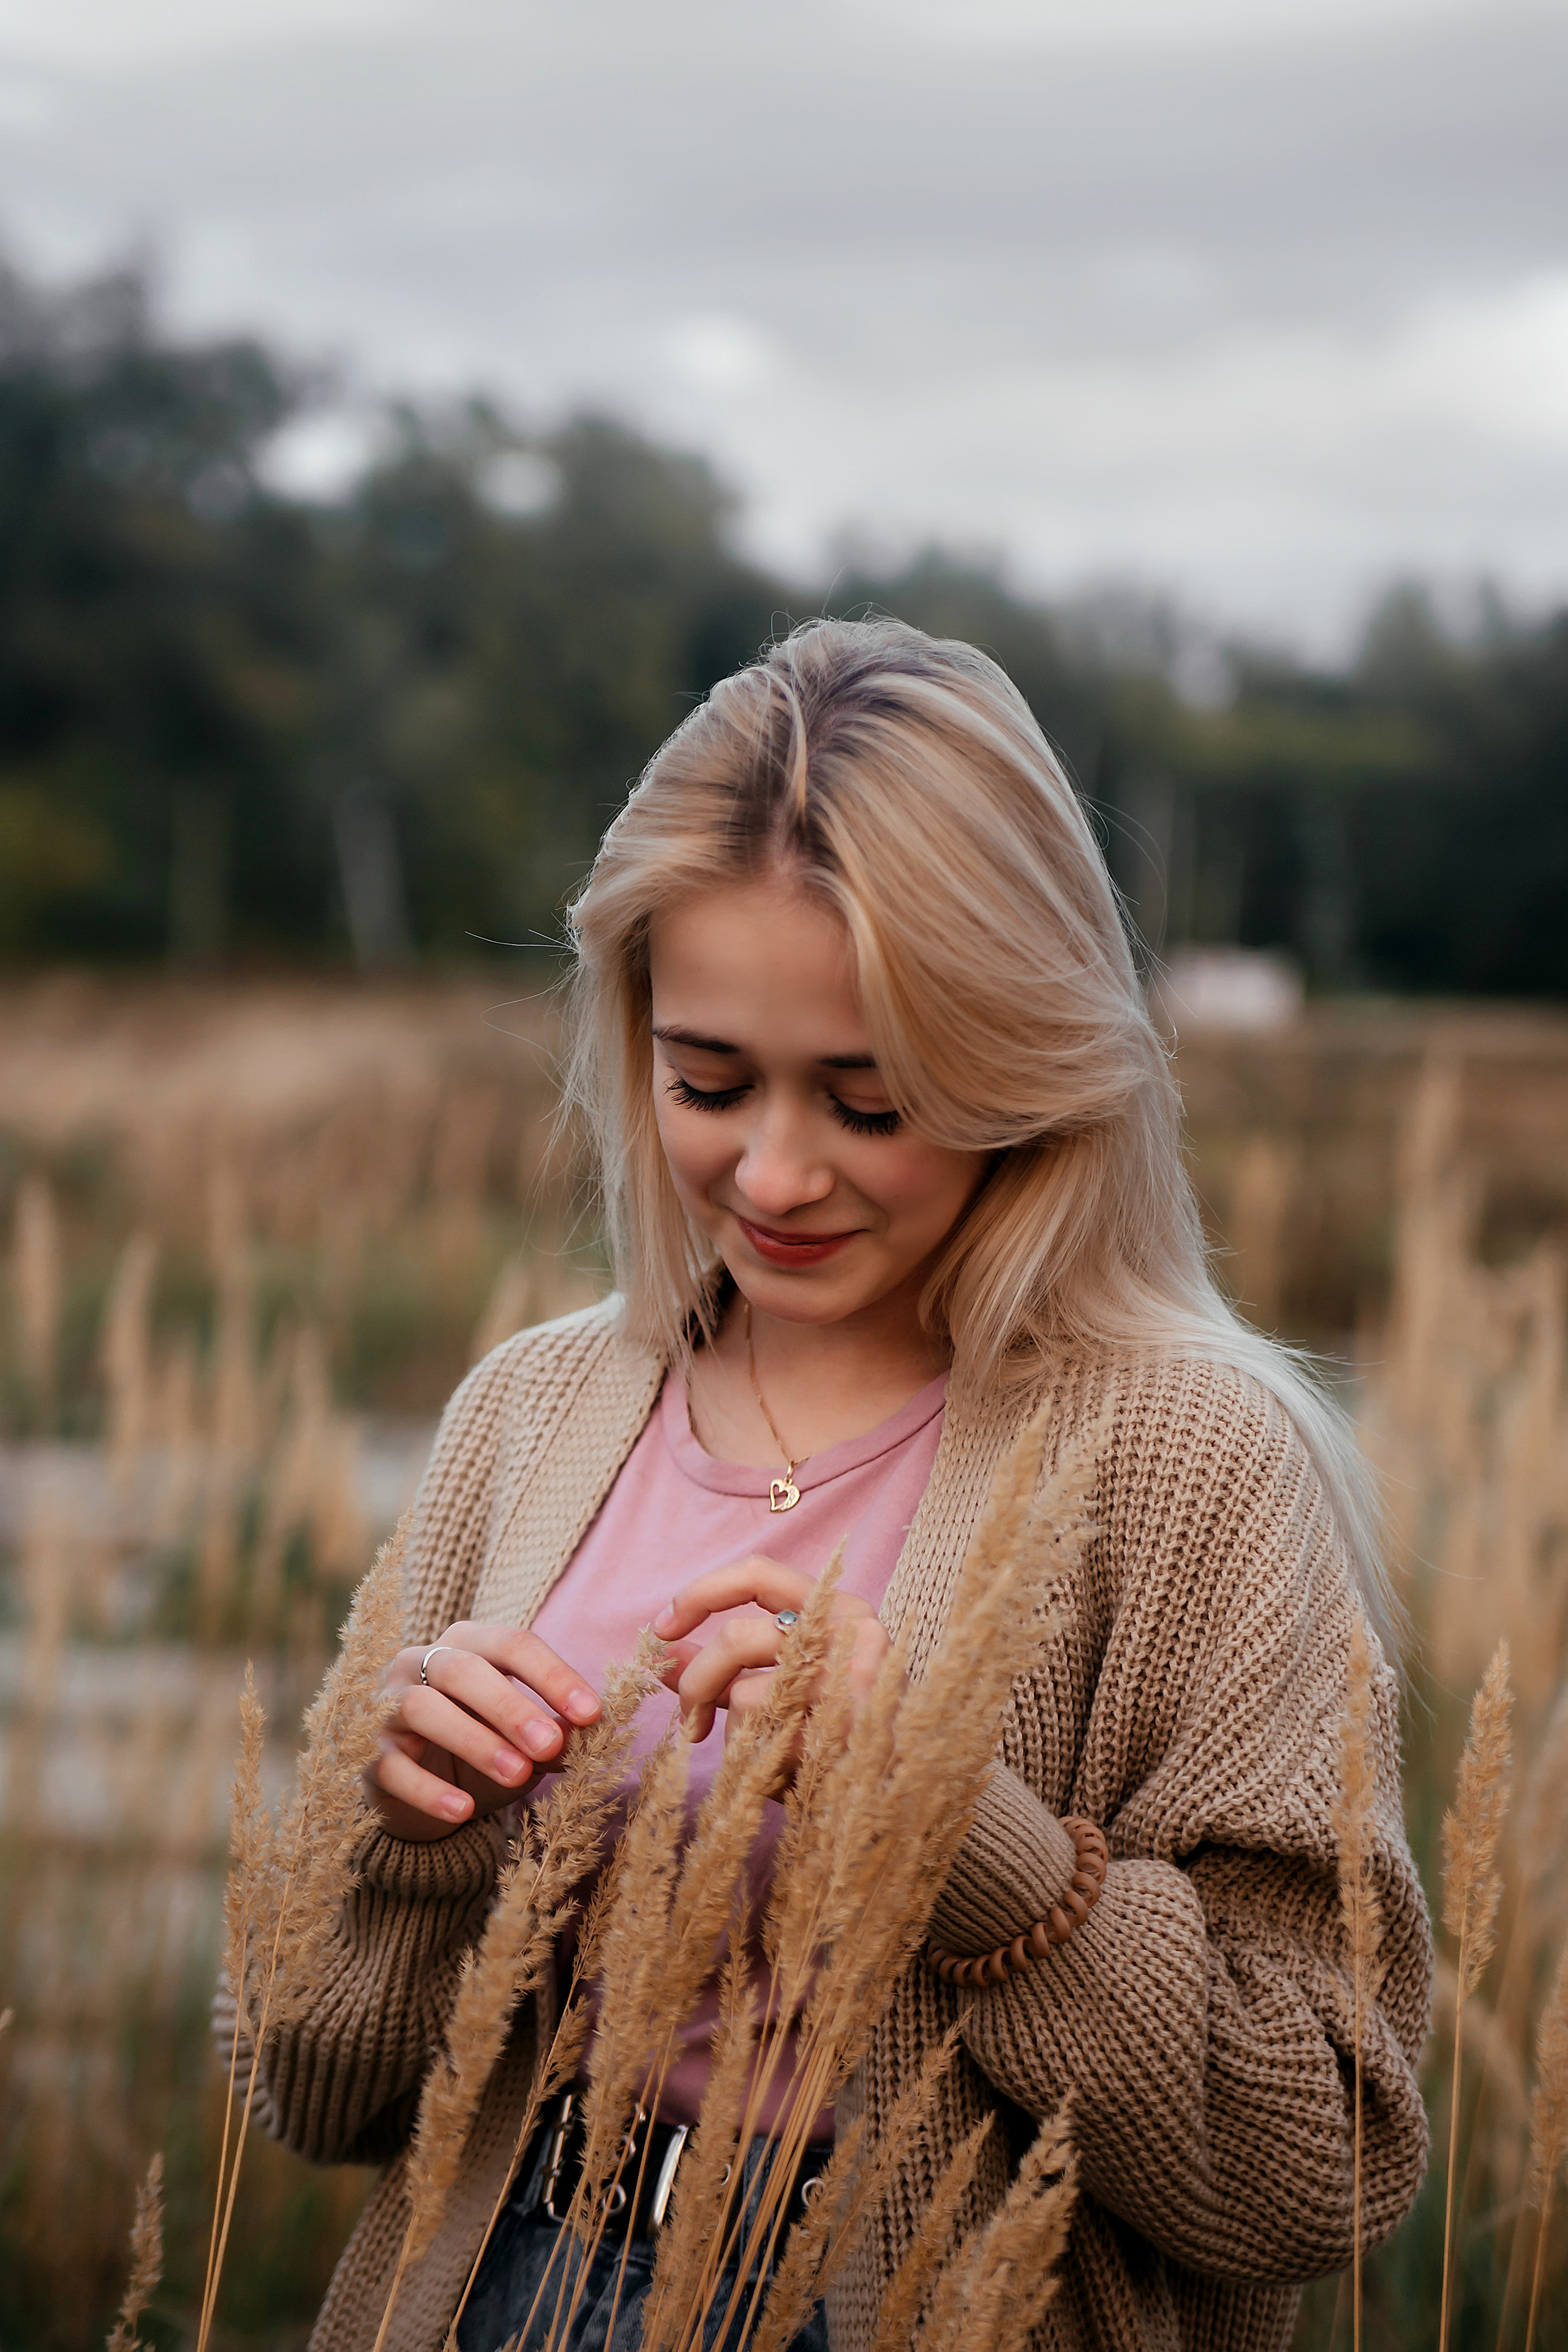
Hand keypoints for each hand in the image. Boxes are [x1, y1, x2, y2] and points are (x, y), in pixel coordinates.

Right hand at [367, 1622, 601, 1841]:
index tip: (592, 1713)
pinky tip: (463, 1810)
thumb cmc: (479, 1749)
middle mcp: (420, 1663)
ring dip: (474, 1740)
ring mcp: (387, 1707)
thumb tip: (590, 1734)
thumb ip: (551, 1732)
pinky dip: (429, 1790)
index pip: (511, 1644)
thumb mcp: (520, 1741)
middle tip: (551, 1744)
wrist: (419, 1794)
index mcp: (466, 1644)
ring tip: (517, 1774)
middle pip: (463, 1669)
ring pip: (423, 1708)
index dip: (553, 1675)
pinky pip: (393, 1767)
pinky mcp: (368, 1755)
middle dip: (511, 1706)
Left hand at [652, 1555, 894, 1786]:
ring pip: (746, 1694)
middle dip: (695, 1683)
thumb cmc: (839, 1738)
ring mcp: (851, 1676)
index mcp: (840, 1609)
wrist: (899, 1795)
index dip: (701, 1593)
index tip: (662, 1628)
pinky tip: (785, 1775)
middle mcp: (851, 1630)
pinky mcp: (845, 1724)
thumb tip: (665, 1650)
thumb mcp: (784, 1688)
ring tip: (757, 1756)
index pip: (759, 1573)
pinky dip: (754, 1762)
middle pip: (737, 1638)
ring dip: (732, 1734)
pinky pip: (766, 1738)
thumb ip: (728, 1668)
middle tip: (688, 1720)